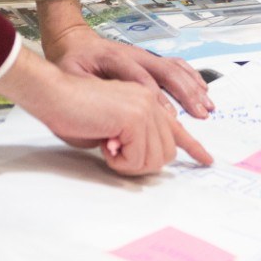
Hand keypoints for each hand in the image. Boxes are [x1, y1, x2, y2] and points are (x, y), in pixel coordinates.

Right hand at [0, 50, 212, 175]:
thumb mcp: (110, 131)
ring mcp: (146, 107)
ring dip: (127, 164)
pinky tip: (105, 143)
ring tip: (108, 145)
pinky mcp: (135, 117)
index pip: (176, 129)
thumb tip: (144, 160)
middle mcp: (151, 102)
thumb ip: (131, 140)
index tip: (206, 160)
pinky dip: (119, 161)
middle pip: (165, 154)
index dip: (193, 147)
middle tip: (114, 153)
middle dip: (139, 164)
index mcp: (146, 101)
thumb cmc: (71, 113)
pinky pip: (137, 159)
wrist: (53, 95)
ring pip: (153, 160)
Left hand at [42, 20, 213, 118]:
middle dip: (185, 94)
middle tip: (199, 115)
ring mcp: (145, 56)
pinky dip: (191, 78)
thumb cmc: (72, 62)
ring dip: (192, 88)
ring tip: (206, 106)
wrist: (73, 42)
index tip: (170, 117)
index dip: (156, 98)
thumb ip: (85, 95)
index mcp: (114, 58)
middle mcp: (135, 55)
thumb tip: (103, 120)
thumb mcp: (70, 77)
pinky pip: (176, 66)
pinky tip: (202, 90)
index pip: (140, 78)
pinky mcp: (150, 60)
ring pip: (175, 69)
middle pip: (166, 71)